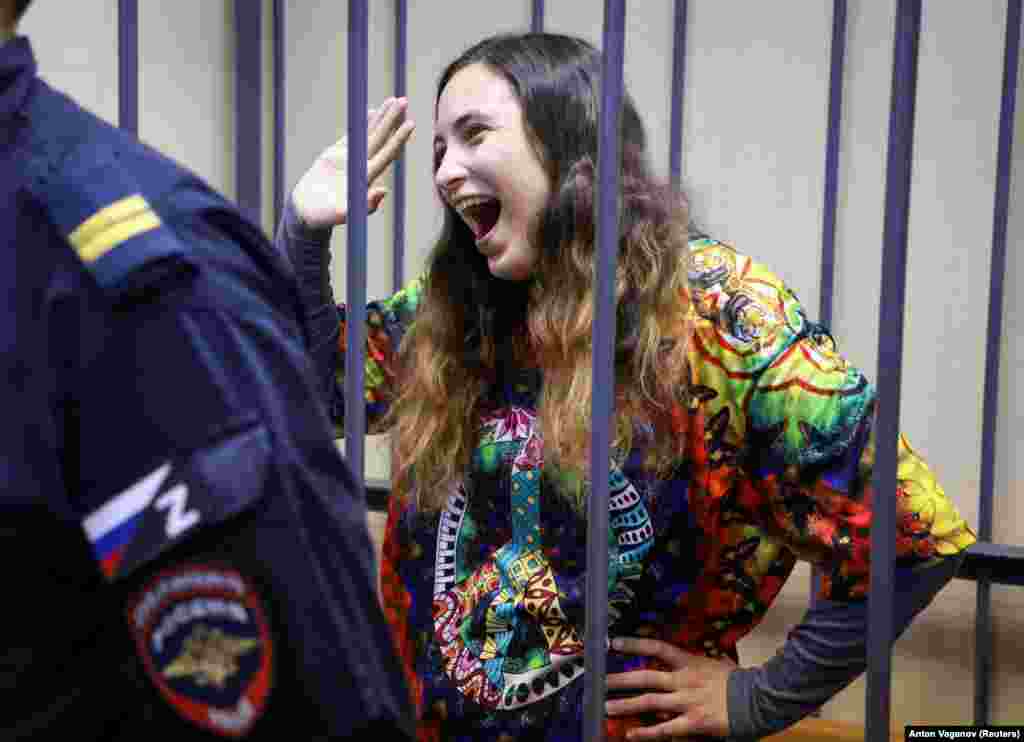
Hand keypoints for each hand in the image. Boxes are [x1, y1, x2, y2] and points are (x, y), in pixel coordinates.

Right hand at [291, 96, 414, 229]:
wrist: (305, 213)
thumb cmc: (323, 216)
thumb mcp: (344, 213)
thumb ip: (364, 204)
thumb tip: (384, 192)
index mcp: (365, 177)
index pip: (386, 153)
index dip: (397, 138)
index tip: (410, 123)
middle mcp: (361, 166)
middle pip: (380, 138)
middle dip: (392, 119)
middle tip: (404, 100)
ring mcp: (349, 159)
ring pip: (368, 133)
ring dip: (381, 117)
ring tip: (393, 100)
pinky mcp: (336, 155)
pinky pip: (353, 136)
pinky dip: (362, 124)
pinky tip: (372, 112)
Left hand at [605, 637, 735, 739]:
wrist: (760, 698)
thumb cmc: (741, 681)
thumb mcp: (717, 664)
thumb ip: (699, 664)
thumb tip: (688, 662)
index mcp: (690, 663)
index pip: (657, 648)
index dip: (635, 644)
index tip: (614, 643)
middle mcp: (684, 680)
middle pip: (646, 677)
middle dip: (621, 679)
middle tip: (600, 681)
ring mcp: (688, 701)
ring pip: (649, 702)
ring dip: (626, 704)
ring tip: (606, 706)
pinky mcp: (694, 722)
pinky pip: (665, 729)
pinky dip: (647, 732)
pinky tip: (631, 734)